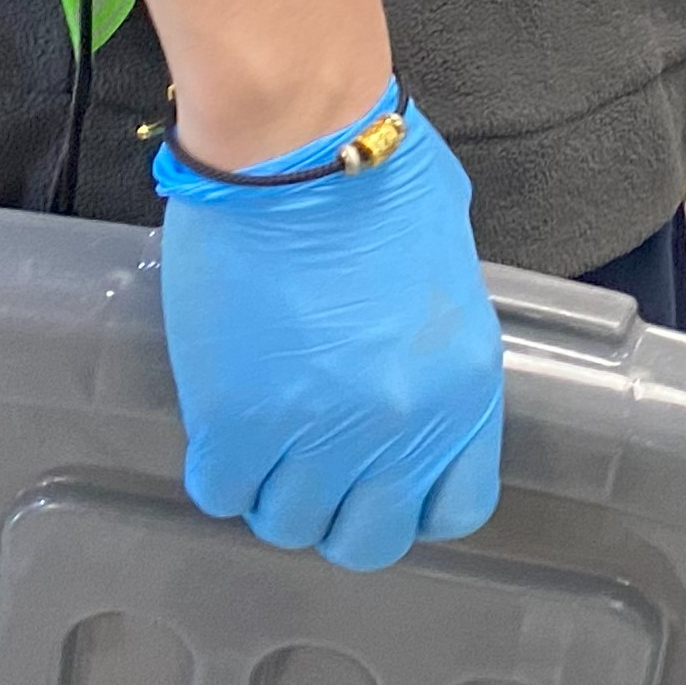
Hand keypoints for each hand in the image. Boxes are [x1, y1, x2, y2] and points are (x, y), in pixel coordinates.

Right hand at [153, 91, 504, 570]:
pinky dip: (221, 468)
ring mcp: (315, 432)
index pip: (456, 506)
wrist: (298, 145)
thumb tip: (407, 375)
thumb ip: (435, 345)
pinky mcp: (235, 421)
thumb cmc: (381, 177)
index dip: (414, 499)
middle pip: (366, 539)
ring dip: (275, 487)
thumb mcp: (447, 272)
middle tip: (316, 461)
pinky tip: (225, 422)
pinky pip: (222, 491)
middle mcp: (398, 427)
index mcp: (464, 387)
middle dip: (340, 510)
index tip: (384, 475)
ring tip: (266, 432)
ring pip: (287, 522)